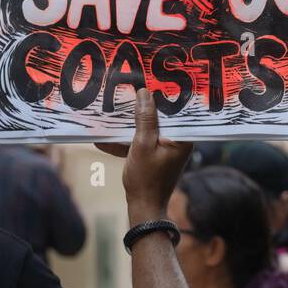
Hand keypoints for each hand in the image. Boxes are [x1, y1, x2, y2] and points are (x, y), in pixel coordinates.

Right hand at [96, 88, 191, 219]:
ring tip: (116, 110)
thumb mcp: (142, 144)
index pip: (176, 109)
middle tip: (131, 89)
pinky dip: (127, 141)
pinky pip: (141, 142)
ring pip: (148, 129)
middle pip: (161, 117)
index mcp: (182, 138)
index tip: (152, 79)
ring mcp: (166, 149)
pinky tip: (105, 139)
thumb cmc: (145, 179)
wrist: (143, 208)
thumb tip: (144, 93)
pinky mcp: (154, 156)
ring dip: (131, 124)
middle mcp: (178, 141)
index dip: (164, 94)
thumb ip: (145, 118)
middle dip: (144, 106)